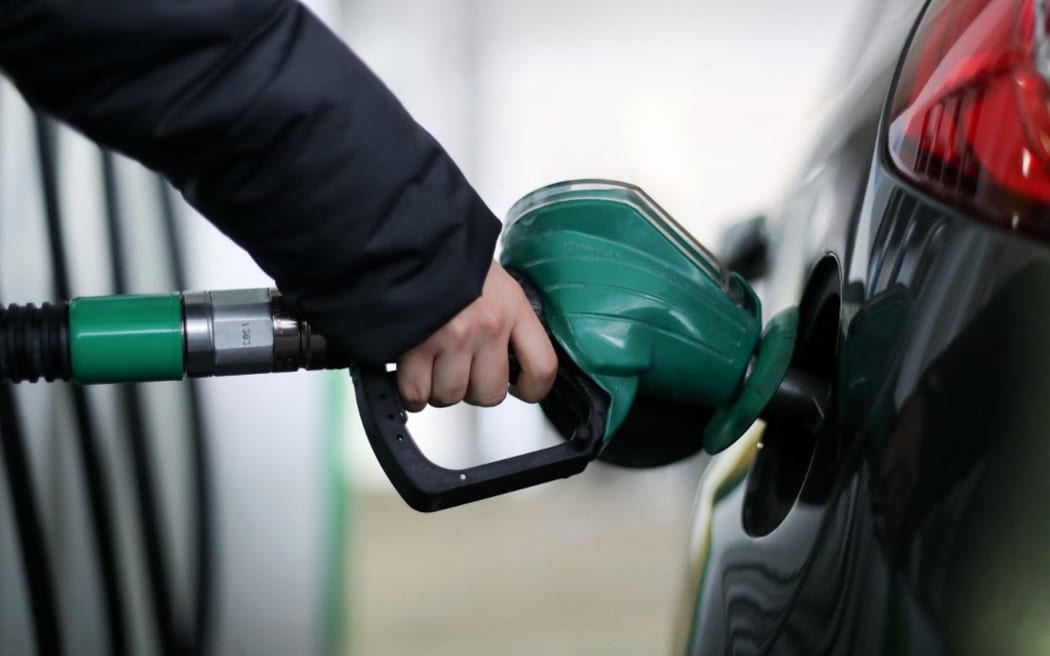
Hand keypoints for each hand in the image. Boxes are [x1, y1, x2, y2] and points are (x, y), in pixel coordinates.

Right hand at [396, 260, 557, 410]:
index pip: (542, 367)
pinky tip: (410, 374)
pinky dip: (410, 392)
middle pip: (489, 393)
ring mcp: (452, 337)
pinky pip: (416, 393)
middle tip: (460, 371)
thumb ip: (505, 317)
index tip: (519, 388)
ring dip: (437, 389)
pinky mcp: (415, 345)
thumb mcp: (494, 279)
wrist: (407, 235)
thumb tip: (506, 356)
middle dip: (472, 389)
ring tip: (430, 366)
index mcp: (512, 306)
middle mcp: (487, 325)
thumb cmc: (448, 253)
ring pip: (450, 395)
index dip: (532, 389)